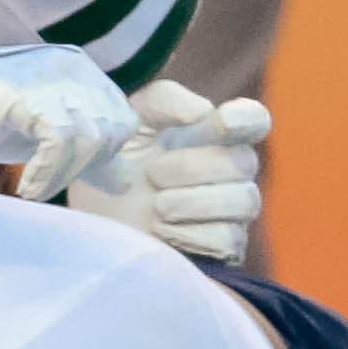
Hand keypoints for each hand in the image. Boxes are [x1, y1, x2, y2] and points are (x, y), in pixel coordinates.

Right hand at [0, 42, 137, 201]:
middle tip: (50, 179)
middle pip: (110, 132)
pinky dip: (46, 174)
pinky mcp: (27, 98)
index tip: (71, 171)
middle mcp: (74, 70)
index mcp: (83, 72)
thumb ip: (84, 150)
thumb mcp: (44, 130)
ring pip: (88, 139)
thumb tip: (123, 185)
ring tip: (35, 187)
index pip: (123, 121)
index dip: (104, 153)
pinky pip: (56, 144)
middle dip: (85, 166)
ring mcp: (51, 81)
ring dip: (64, 175)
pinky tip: (27, 188)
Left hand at [65, 80, 270, 259]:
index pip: (253, 119)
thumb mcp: (130, 120)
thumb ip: (164, 101)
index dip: (246, 119)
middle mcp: (231, 168)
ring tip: (155, 205)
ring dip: (191, 201)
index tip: (223, 121)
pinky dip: (190, 234)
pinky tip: (162, 230)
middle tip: (152, 173)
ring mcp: (232, 210)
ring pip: (243, 201)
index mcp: (214, 132)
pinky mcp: (224, 246)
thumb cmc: (117, 160)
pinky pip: (228, 239)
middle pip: (243, 162)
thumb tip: (203, 113)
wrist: (94, 212)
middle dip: (192, 167)